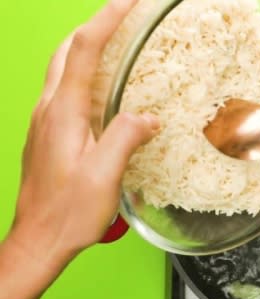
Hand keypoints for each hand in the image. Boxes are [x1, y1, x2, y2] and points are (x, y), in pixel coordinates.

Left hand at [9, 0, 157, 271]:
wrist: (38, 240)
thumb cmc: (69, 213)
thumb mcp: (105, 176)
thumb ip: (126, 137)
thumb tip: (147, 116)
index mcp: (64, 113)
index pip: (83, 50)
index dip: (106, 20)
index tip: (128, 2)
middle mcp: (50, 110)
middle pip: (68, 51)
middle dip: (96, 26)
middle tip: (126, 17)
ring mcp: (46, 121)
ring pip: (65, 68)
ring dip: (89, 48)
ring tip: (120, 43)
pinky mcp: (49, 134)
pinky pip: (67, 90)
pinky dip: (87, 73)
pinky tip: (107, 87)